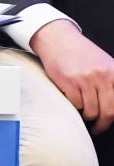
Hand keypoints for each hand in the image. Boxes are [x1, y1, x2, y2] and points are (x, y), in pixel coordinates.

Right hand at [31, 19, 113, 133]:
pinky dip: (74, 106)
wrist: (58, 38)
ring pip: (91, 111)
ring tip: (84, 110)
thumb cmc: (81, 53)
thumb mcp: (105, 64)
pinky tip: (72, 99)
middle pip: (108, 112)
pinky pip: (76, 104)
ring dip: (87, 115)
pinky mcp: (68, 81)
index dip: (113, 118)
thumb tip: (113, 107)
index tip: (109, 123)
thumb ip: (112, 82)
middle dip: (102, 124)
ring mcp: (85, 79)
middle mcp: (102, 76)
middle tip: (98, 127)